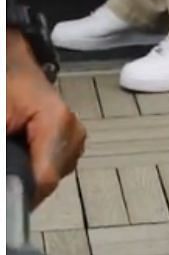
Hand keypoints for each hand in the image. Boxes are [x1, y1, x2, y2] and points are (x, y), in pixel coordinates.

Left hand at [7, 31, 84, 207]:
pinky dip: (37, 166)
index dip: (22, 192)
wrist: (13, 62)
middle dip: (26, 180)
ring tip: (15, 158)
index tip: (8, 193)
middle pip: (50, 178)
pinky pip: (55, 165)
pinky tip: (23, 154)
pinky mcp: (72, 138)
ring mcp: (76, 135)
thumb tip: (9, 177)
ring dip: (31, 173)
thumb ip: (7, 152)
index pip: (45, 177)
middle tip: (9, 168)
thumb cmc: (6, 83)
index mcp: (57, 123)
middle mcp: (74, 131)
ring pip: (53, 174)